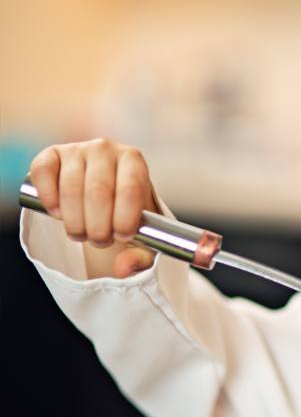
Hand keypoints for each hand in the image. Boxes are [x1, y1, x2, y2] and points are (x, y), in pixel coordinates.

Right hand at [29, 138, 157, 278]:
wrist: (102, 195)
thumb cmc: (124, 213)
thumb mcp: (140, 236)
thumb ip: (140, 256)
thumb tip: (123, 267)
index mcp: (134, 161)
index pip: (130, 189)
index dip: (124, 218)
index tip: (122, 236)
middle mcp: (106, 149)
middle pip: (98, 193)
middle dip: (98, 227)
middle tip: (100, 240)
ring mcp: (77, 149)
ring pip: (71, 190)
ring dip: (75, 221)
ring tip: (81, 232)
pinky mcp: (51, 155)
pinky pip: (44, 174)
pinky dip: (49, 199)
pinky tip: (59, 214)